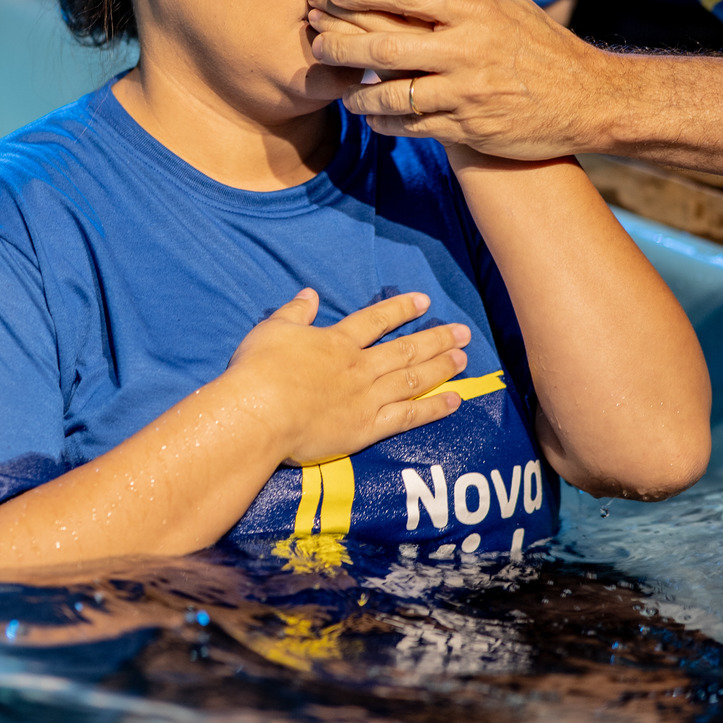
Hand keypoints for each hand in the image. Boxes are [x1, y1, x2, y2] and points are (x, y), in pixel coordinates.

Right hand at [226, 288, 468, 464]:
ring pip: (412, 378)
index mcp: (336, 342)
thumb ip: (294, 313)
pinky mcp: (366, 427)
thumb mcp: (272, 331)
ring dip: (441, 367)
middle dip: (436, 338)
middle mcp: (359, 367)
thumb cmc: (258, 371)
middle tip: (464, 332)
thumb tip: (309, 294)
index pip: (376, 320)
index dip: (401, 309)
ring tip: (464, 358)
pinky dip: (432, 408)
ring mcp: (366, 397)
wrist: (259, 412)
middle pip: (405, 349)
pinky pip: (407, 416)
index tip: (424, 301)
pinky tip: (453, 400)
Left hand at [307, 0, 616, 158]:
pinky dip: (382, 120)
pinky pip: (411, 126)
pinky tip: (366, 114)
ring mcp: (467, 90)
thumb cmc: (539, 44)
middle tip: (313, 29)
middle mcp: (468, 47)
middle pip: (385, 40)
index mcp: (475, 8)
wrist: (589, 100)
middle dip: (340, 35)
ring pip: (392, 89)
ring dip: (354, 87)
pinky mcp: (468, 128)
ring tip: (336, 81)